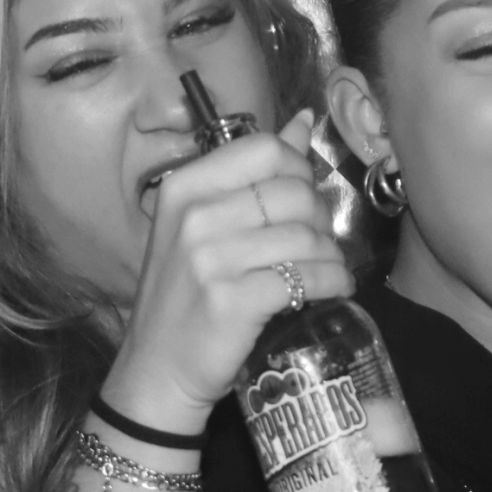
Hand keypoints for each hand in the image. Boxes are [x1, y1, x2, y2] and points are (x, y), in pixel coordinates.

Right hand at [104, 110, 353, 430]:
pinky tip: (334, 288)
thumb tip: (302, 121)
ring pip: (306, 236)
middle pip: (293, 192)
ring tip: (328, 268)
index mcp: (185, 188)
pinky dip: (333, 282)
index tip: (304, 197)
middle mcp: (194, 217)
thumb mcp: (204, 226)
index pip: (264, 149)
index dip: (299, 169)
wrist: (157, 371)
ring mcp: (211, 259)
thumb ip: (252, 174)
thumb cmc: (185, 295)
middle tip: (319, 241)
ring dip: (331, 254)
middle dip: (321, 217)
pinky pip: (307, 277)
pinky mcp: (234, 300)